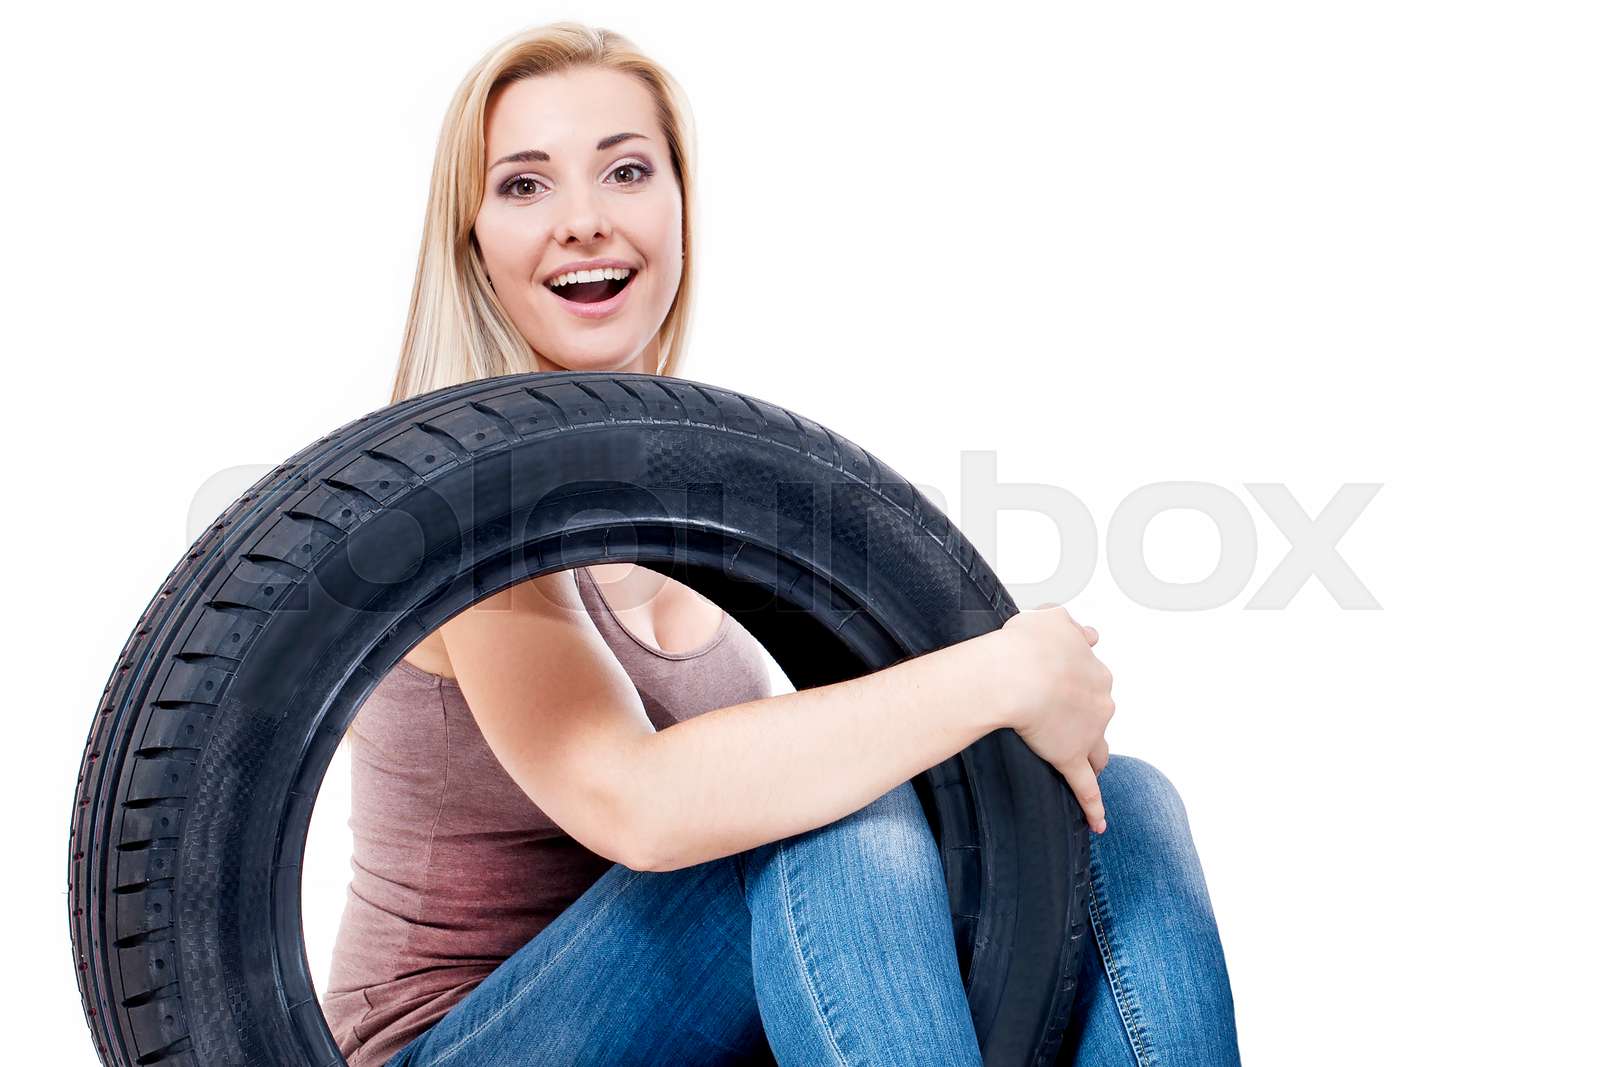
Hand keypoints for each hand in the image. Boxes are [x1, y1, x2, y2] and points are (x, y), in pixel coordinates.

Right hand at [997, 604, 1115, 832]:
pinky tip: (1099, 823)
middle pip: (1098, 715)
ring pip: (1097, 749)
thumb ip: (1070, 625)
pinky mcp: (1071, 757)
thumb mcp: (1051, 619)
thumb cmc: (1027, 644)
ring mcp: (1087, 732)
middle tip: (1058, 720)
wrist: (1017, 672)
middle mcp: (1099, 700)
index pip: (1093, 680)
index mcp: (1094, 669)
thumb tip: (1089, 633)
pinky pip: (1086, 788)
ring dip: (1092, 756)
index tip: (1064, 686)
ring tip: (1083, 765)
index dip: (1078, 685)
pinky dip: (1094, 807)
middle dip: (1085, 720)